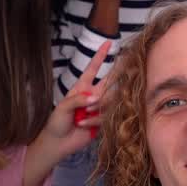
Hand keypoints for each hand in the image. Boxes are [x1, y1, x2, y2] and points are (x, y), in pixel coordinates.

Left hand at [41, 41, 111, 160]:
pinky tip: (82, 124)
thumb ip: (78, 99)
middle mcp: (93, 96)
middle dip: (117, 72)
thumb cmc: (57, 122)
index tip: (107, 43)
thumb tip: (96, 98)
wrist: (58, 143)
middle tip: (129, 63)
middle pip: (109, 81)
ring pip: (108, 101)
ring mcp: (99, 108)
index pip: (92, 69)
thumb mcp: (63, 107)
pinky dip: (93, 121)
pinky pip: (105, 117)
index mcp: (81, 88)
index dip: (100, 56)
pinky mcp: (102, 122)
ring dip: (96, 108)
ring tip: (81, 116)